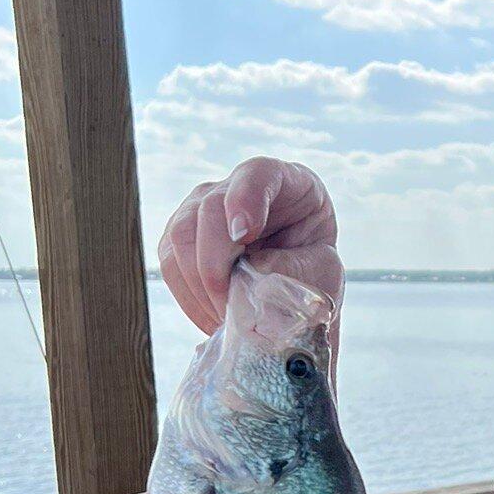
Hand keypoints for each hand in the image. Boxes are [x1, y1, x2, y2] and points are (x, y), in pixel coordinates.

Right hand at [158, 157, 342, 333]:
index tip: (244, 234)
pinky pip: (170, 263)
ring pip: (180, 236)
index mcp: (286, 182)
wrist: (298, 286)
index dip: (245, 199)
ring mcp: (203, 207)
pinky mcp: (183, 237)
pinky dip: (189, 297)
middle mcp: (236, 186)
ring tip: (226, 318)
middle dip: (214, 264)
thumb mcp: (322, 270)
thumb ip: (295, 268)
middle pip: (208, 209)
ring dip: (199, 285)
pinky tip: (213, 317)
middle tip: (232, 307)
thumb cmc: (315, 269)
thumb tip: (252, 275)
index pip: (257, 175)